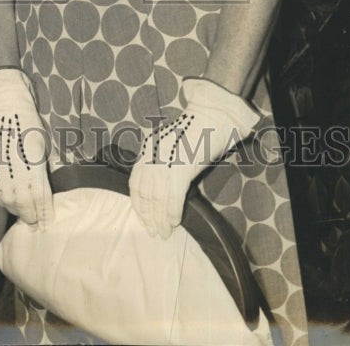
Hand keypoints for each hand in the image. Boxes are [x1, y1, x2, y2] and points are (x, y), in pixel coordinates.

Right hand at [0, 68, 53, 229]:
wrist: (3, 113)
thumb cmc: (29, 127)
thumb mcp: (44, 148)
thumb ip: (45, 172)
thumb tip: (48, 187)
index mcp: (35, 173)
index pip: (42, 204)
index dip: (45, 216)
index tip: (49, 224)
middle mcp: (17, 181)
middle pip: (26, 211)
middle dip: (33, 218)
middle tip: (37, 225)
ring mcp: (2, 181)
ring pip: (11, 208)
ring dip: (19, 212)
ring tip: (26, 215)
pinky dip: (6, 203)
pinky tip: (12, 202)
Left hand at [129, 77, 258, 238]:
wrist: (214, 116)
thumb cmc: (197, 132)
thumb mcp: (171, 146)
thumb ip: (162, 163)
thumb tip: (161, 192)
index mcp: (148, 148)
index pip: (135, 182)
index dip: (138, 204)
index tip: (144, 219)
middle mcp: (152, 154)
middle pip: (145, 193)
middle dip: (148, 216)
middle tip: (153, 232)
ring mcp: (165, 160)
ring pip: (157, 197)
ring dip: (160, 219)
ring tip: (164, 233)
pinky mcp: (181, 166)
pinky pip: (173, 195)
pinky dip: (173, 212)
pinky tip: (175, 223)